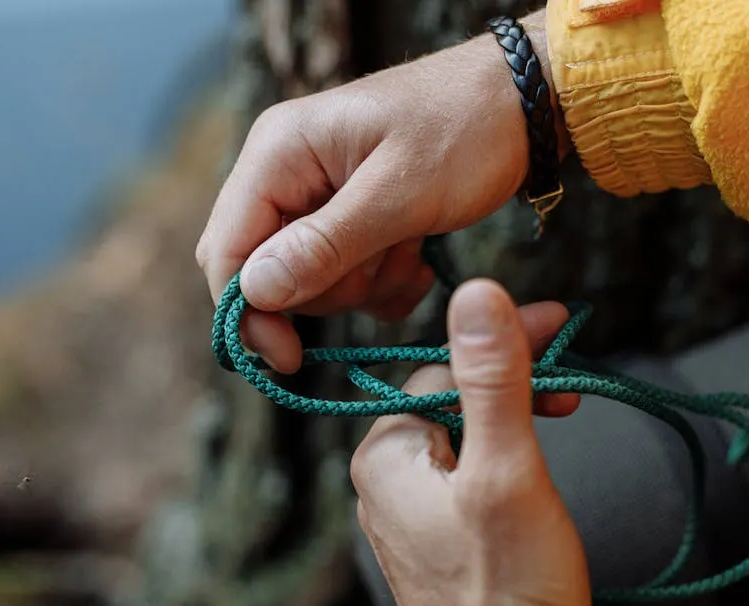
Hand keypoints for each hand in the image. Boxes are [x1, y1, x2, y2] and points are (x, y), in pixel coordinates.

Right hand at [195, 12, 563, 373]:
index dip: (247, 311)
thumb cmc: (466, 131)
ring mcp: (317, 196)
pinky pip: (347, 278)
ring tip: (411, 244)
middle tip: (387, 256)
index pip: (226, 250)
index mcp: (279, 153)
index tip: (288, 358)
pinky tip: (418, 255)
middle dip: (330, 288)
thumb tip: (254, 292)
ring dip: (367, 282)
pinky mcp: (350, 218)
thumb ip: (327, 245)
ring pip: (313, 283)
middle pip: (268, 274)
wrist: (521, 104)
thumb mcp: (401, 194)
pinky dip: (384, 280)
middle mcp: (285, 172)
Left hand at [350, 279, 590, 605]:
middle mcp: (382, 484)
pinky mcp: (436, 548)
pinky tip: (537, 474)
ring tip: (564, 421)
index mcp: (383, 457)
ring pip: (462, 440)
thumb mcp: (508, 469)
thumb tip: (477, 291)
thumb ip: (492, 378)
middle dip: (513, 382)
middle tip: (572, 384)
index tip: (559, 325)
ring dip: (514, 420)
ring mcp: (407, 520)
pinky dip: (505, 461)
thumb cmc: (509, 583)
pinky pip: (466, 480)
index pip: (442, 368)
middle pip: (451, 402)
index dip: (503, 343)